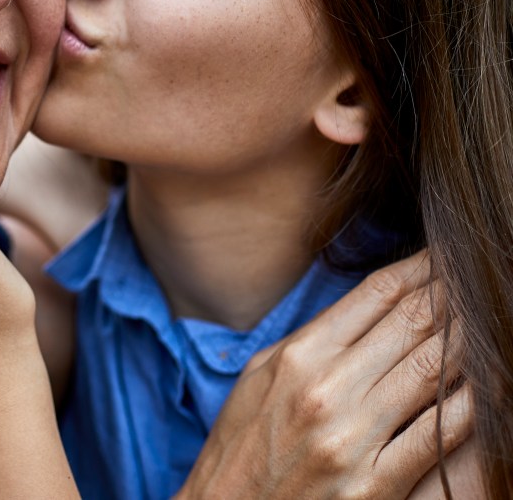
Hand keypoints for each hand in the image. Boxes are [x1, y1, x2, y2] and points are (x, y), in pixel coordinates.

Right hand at [179, 252, 473, 499]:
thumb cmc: (243, 444)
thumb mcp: (262, 376)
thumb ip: (312, 341)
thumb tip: (367, 307)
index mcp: (298, 356)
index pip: (374, 296)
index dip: (418, 269)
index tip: (444, 255)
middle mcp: (326, 389)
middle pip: (411, 324)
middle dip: (451, 294)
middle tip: (478, 274)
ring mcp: (353, 437)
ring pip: (433, 370)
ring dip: (468, 338)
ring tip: (488, 315)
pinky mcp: (375, 483)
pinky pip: (438, 435)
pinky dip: (470, 404)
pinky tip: (488, 382)